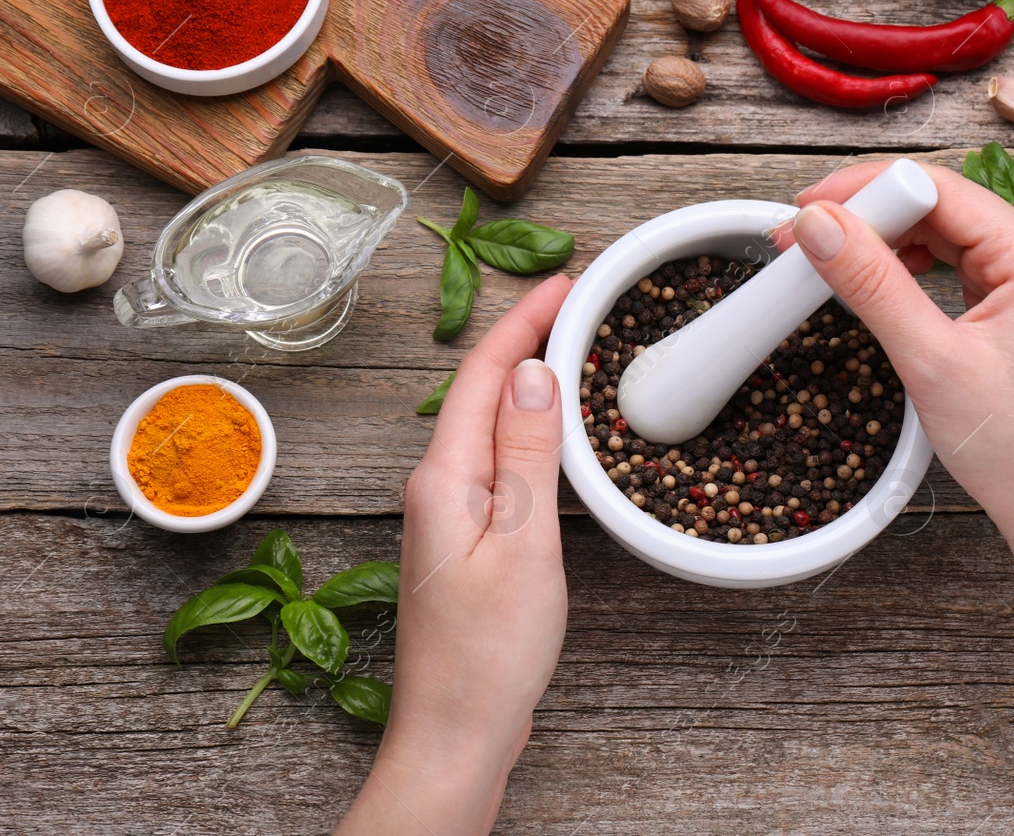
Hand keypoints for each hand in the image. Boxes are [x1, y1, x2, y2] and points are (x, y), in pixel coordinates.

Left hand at [338, 275, 572, 835]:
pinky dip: (525, 429)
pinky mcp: (463, 540)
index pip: (484, 373)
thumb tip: (533, 374)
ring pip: (487, 423)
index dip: (525, 319)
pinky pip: (494, 460)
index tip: (566, 280)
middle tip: (578, 300)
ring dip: (526, 379)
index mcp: (443, 478)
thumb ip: (527, 456)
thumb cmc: (487, 654)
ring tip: (570, 346)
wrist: (455, 732)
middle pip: (480, 389)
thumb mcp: (523, 545)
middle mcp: (435, 487)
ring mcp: (445, 514)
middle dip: (525, 336)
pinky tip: (551, 431)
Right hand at [787, 161, 1013, 550]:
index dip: (866, 190)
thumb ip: (873, 286)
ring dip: (886, 241)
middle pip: (940, 204)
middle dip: (870, 214)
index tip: (810, 209)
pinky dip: (909, 269)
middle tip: (809, 236)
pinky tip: (877, 282)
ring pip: (944, 235)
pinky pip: (955, 268)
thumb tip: (823, 227)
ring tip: (833, 258)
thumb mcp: (932, 362)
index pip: (938, 189)